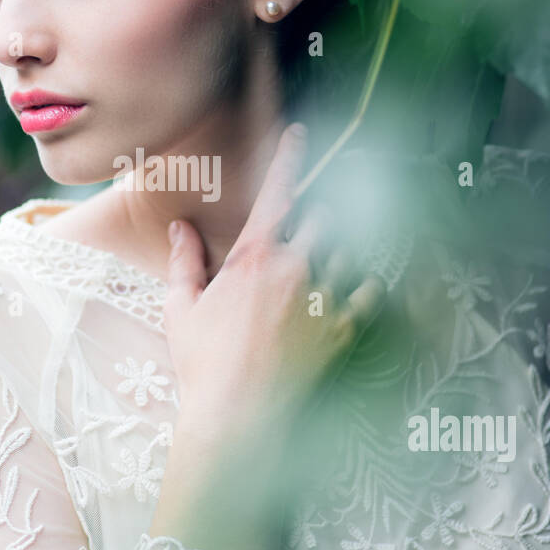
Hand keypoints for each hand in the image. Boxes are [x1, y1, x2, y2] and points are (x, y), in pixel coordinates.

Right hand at [164, 123, 385, 456]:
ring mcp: (322, 298)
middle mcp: (294, 268)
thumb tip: (179, 227)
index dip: (289, 157)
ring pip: (349, 250)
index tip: (300, 133)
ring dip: (342, 248)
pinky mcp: (343, 329)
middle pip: (323, 215)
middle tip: (316, 219)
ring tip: (333, 258)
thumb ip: (185, 261)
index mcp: (253, 257)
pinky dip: (367, 284)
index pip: (276, 192)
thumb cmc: (203, 364)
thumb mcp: (181, 309)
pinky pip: (370, 292)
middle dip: (320, 214)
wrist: (237, 415)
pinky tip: (360, 287)